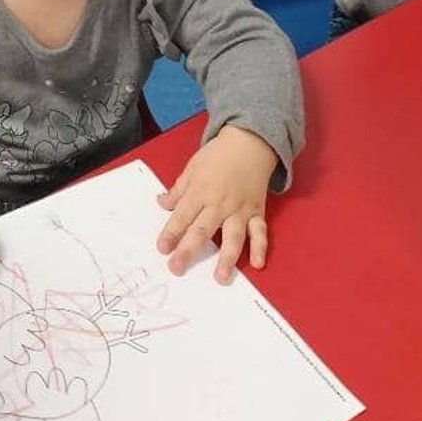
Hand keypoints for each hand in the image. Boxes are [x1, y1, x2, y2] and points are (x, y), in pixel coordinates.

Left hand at [156, 125, 277, 283]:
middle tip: (177, 268)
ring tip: (221, 277)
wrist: (249, 143)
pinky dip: (260, 247)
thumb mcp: (192, 168)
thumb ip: (178, 190)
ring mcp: (240, 209)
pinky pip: (259, 231)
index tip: (162, 248)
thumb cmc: (217, 155)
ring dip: (228, 257)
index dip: (171, 233)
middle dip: (189, 250)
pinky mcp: (257, 211)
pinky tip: (257, 264)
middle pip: (203, 230)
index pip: (182, 216)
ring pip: (233, 236)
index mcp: (200, 191)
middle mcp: (219, 203)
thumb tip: (161, 204)